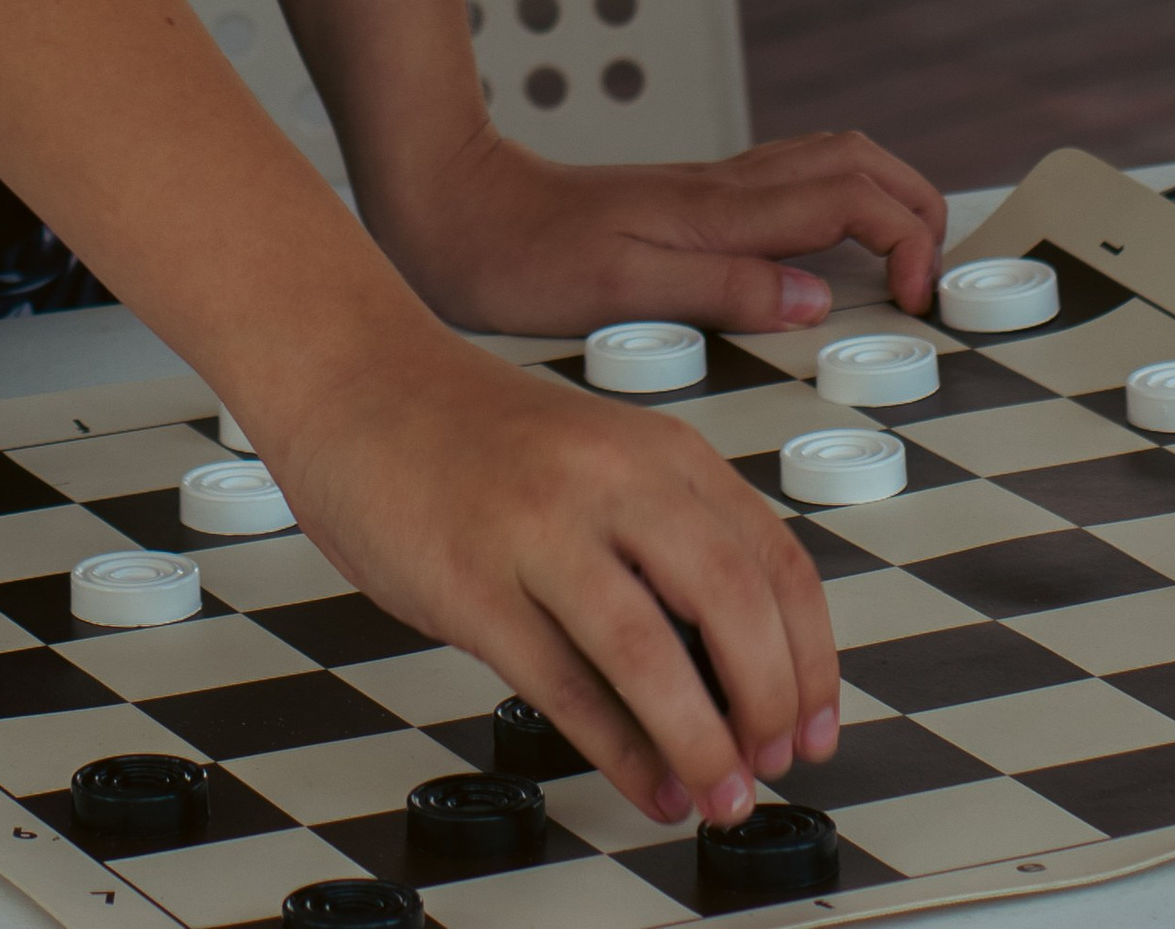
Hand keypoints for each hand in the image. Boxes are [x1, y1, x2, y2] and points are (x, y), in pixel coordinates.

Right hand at [269, 326, 839, 825]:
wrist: (358, 378)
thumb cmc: (475, 433)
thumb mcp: (602, 459)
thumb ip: (667, 539)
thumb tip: (740, 672)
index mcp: (657, 450)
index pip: (776, 563)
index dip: (812, 662)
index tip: (815, 724)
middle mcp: (610, 480)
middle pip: (733, 606)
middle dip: (770, 706)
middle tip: (772, 765)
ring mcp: (538, 530)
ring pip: (651, 655)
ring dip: (700, 744)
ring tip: (717, 795)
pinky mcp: (472, 584)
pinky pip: (563, 686)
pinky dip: (617, 752)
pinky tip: (642, 782)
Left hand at [372, 121, 945, 335]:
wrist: (450, 207)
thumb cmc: (518, 258)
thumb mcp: (619, 292)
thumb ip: (722, 290)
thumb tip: (816, 302)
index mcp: (716, 210)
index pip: (851, 195)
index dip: (908, 240)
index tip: (915, 303)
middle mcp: (723, 189)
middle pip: (859, 160)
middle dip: (918, 206)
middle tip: (931, 282)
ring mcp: (710, 191)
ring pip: (830, 163)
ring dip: (884, 200)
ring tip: (902, 271)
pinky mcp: (691, 204)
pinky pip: (790, 187)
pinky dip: (838, 209)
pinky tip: (827, 261)